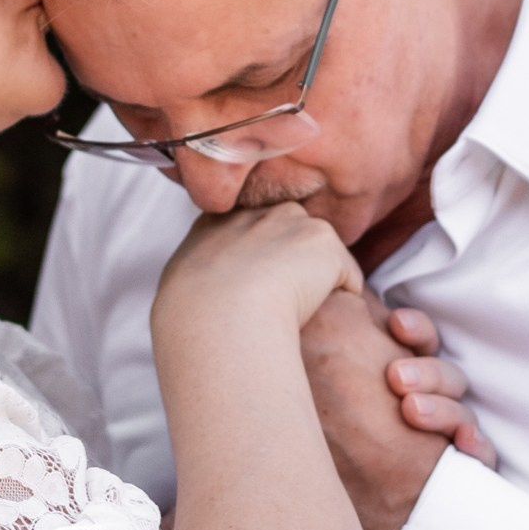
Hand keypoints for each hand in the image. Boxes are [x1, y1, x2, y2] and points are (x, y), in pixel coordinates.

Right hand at [153, 202, 362, 340]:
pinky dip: (340, 299)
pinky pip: (347, 277)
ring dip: (319, 281)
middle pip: (290, 235)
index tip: (259, 292)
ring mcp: (292, 222)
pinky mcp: (324, 242)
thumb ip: (201, 273)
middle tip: (285, 303)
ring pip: (320, 255)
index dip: (261, 262)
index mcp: (219, 222)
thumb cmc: (192, 315)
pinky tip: (317, 317)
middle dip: (295, 263)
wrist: (218, 315)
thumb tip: (205, 290)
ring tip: (299, 313)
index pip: (250, 231)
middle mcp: (256, 212)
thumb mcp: (180, 284)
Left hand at [301, 291, 490, 529]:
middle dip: (424, 370)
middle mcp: (424, 406)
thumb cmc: (331, 461)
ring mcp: (446, 440)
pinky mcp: (463, 473)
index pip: (416, 342)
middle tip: (396, 379)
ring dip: (442, 406)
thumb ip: (341, 350)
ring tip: (411, 411)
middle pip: (441, 372)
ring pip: (461, 407)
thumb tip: (340, 310)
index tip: (396, 327)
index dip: (412, 331)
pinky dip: (475, 446)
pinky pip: (481, 454)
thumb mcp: (330, 390)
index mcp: (395, 382)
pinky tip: (462, 445)